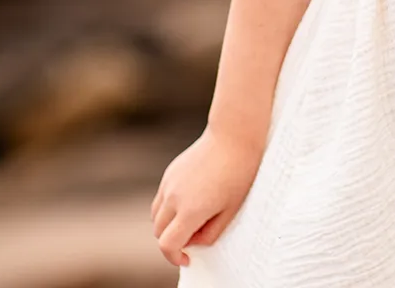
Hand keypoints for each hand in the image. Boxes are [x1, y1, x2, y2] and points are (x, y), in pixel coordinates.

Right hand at [150, 126, 263, 268]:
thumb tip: (194, 243)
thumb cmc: (239, 173)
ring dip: (167, 225)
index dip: (174, 257)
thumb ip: (211, 232)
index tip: (187, 258)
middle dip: (172, 241)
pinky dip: (168, 208)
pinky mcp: (170, 172)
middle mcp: (174, 197)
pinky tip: (190, 201)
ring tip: (190, 219)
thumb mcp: (231, 210)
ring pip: (155, 216)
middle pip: (158, 232)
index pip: (167, 244)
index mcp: (190, 210)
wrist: (233, 136)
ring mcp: (169, 183)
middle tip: (194, 237)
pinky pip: (160, 198)